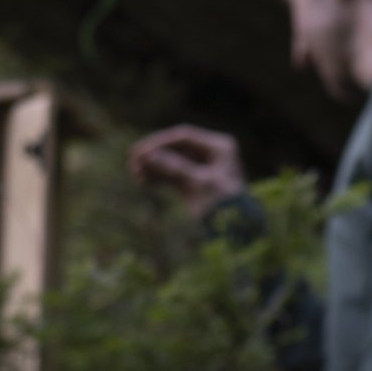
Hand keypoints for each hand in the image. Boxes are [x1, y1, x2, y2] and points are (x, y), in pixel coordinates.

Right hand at [128, 125, 245, 216]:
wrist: (238, 232)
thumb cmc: (224, 205)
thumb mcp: (198, 184)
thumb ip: (173, 167)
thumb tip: (148, 155)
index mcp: (220, 147)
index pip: (184, 137)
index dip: (160, 142)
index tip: (141, 151)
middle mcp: (212, 155)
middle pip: (177, 149)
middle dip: (155, 155)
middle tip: (133, 161)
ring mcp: (203, 170)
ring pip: (173, 162)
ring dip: (154, 167)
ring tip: (136, 174)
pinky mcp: (195, 184)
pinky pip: (174, 176)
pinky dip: (160, 178)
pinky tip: (143, 182)